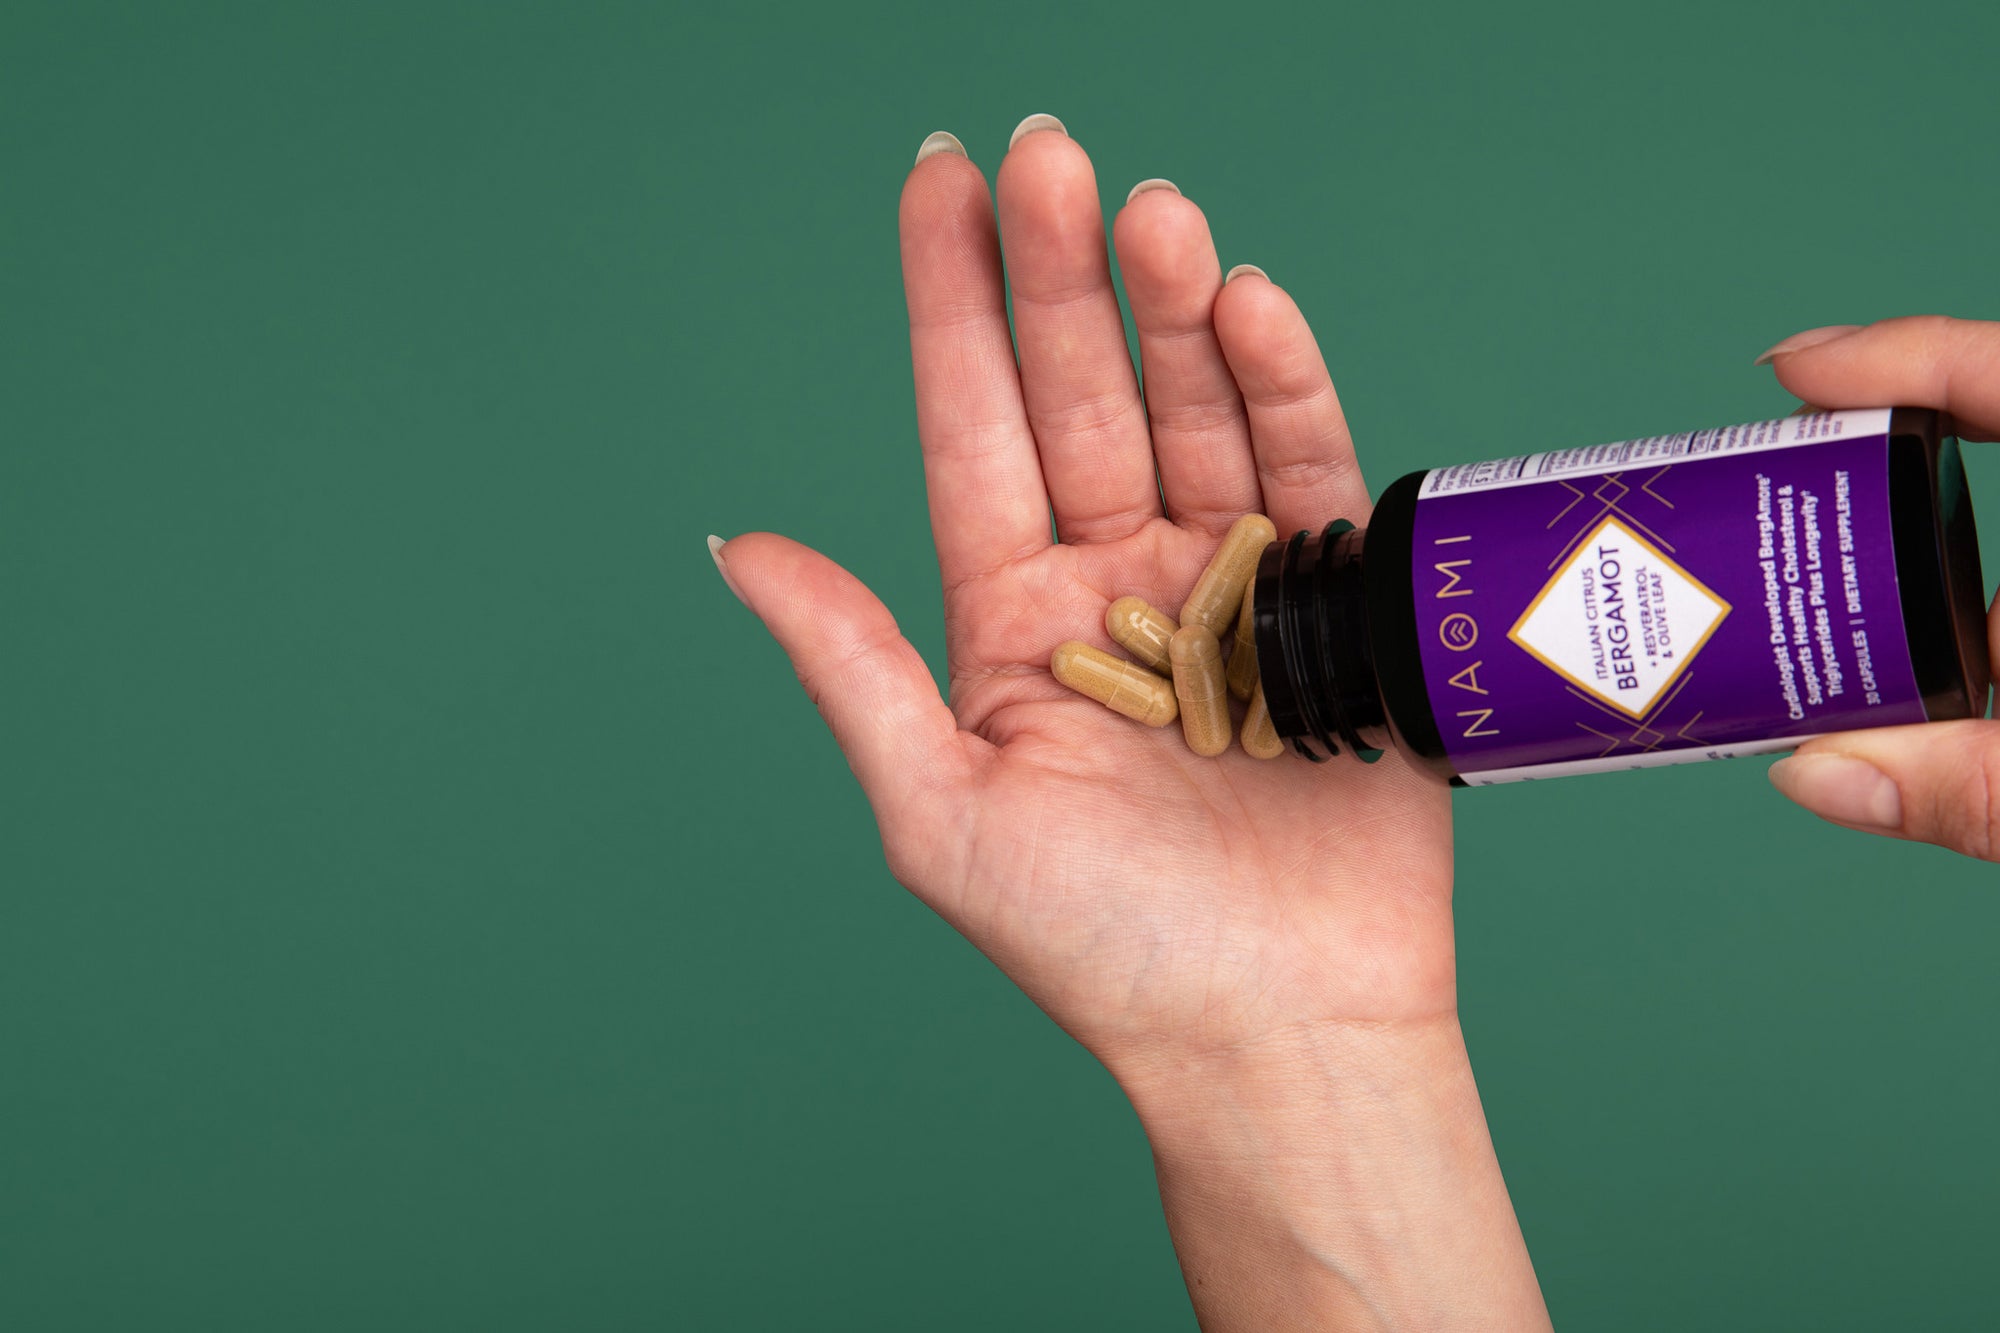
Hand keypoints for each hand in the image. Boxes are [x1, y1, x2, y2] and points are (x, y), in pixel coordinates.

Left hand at [713, 119, 1450, 1075]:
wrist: (1272, 1036)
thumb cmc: (1105, 951)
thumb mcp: (944, 811)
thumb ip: (854, 666)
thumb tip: (738, 544)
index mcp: (1012, 620)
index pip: (974, 427)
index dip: (955, 305)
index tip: (941, 181)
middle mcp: (1118, 584)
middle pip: (1084, 396)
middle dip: (1060, 277)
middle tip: (1048, 157)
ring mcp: (1231, 586)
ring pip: (1193, 414)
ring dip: (1171, 311)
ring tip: (1150, 216)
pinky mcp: (1335, 609)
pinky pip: (1306, 476)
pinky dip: (1283, 391)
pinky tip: (1247, 311)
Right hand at [1761, 317, 1999, 859]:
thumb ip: (1985, 790)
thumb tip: (1813, 771)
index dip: (1910, 354)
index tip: (1792, 370)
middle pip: (1962, 495)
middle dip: (1858, 504)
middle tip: (1750, 518)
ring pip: (1984, 583)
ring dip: (1892, 607)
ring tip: (1787, 647)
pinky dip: (1947, 667)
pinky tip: (1884, 715)